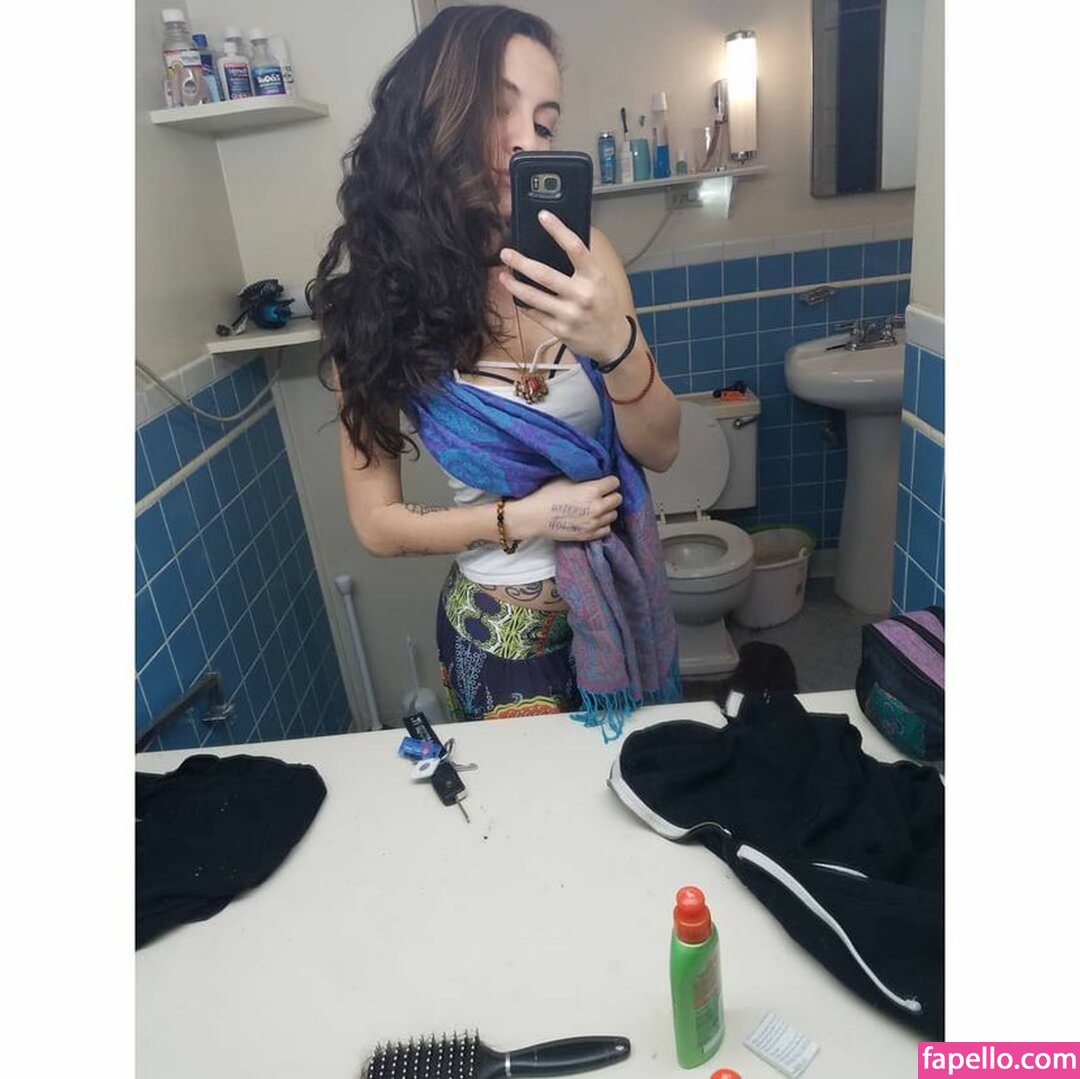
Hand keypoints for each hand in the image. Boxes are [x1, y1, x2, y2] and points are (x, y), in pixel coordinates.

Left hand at [498, 212, 631, 362]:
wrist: (613, 341)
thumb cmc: (604, 306)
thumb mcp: (601, 281)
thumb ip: (583, 265)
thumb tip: (558, 242)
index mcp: (594, 277)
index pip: (575, 248)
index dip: (558, 230)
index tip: (543, 216)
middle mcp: (582, 295)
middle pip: (544, 275)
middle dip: (521, 263)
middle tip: (506, 253)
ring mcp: (569, 314)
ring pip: (534, 297)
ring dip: (515, 285)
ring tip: (503, 276)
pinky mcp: (559, 330)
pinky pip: (535, 314)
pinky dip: (524, 304)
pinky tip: (517, 296)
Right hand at [505, 475, 621, 543]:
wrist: (533, 516)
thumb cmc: (546, 494)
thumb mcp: (566, 478)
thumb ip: (586, 479)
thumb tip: (597, 477)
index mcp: (592, 490)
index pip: (615, 482)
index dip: (609, 481)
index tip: (603, 482)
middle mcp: (597, 507)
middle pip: (617, 499)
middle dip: (610, 495)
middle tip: (600, 495)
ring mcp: (594, 523)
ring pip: (614, 514)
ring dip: (607, 510)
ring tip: (596, 507)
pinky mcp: (589, 535)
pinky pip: (607, 529)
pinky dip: (603, 523)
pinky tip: (593, 519)